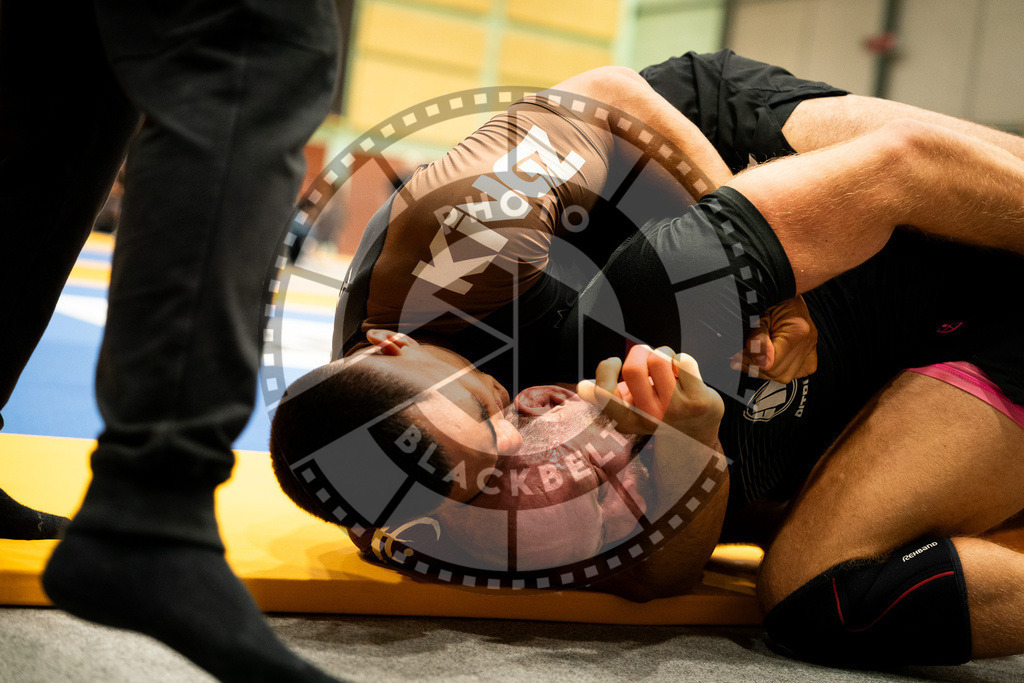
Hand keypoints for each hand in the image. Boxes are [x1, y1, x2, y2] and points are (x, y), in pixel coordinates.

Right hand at [577, 344, 723, 445]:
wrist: (695, 429)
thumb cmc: (656, 408)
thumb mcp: (628, 406)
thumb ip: (605, 395)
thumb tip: (582, 387)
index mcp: (626, 420)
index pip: (604, 393)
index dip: (606, 369)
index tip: (615, 363)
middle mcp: (649, 418)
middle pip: (633, 368)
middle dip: (639, 350)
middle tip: (646, 355)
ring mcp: (676, 411)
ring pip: (660, 359)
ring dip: (663, 352)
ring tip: (667, 363)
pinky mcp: (699, 402)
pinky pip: (683, 361)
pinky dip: (681, 359)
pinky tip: (684, 373)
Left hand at [732, 295, 817, 382]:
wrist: (782, 286)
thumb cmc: (768, 297)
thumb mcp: (757, 314)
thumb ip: (757, 338)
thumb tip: (761, 361)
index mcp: (797, 331)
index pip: (772, 363)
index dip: (751, 362)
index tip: (737, 355)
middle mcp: (808, 341)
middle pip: (778, 372)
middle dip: (754, 367)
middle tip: (738, 356)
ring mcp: (811, 346)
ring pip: (786, 376)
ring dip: (764, 371)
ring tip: (748, 358)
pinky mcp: (810, 349)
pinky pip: (800, 371)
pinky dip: (782, 370)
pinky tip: (767, 361)